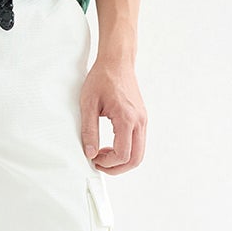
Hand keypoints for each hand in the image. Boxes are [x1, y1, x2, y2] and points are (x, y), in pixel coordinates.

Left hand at [81, 54, 145, 171]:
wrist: (117, 61)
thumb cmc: (102, 78)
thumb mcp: (88, 104)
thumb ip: (89, 131)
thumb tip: (90, 153)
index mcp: (127, 118)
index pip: (123, 154)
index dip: (107, 163)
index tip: (92, 157)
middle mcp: (139, 121)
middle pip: (136, 159)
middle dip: (117, 168)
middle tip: (99, 164)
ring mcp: (143, 120)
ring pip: (139, 153)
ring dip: (122, 160)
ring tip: (102, 153)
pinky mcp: (141, 118)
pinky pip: (138, 142)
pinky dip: (126, 150)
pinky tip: (110, 144)